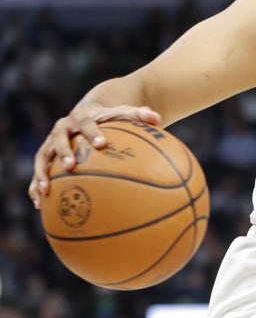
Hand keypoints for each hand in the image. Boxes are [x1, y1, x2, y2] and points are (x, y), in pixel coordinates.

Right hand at [28, 104, 160, 207]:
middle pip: (58, 138)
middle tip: (71, 166)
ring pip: (42, 156)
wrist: (87, 113)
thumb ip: (140, 114)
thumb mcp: (124, 113)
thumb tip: (157, 118)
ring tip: (45, 191)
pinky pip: (39, 171)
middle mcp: (63, 128)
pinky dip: (36, 186)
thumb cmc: (110, 117)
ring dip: (41, 173)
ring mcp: (51, 142)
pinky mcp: (45, 156)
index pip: (87, 123)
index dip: (93, 132)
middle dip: (64, 151)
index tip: (101, 144)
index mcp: (82, 117)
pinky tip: (39, 204)